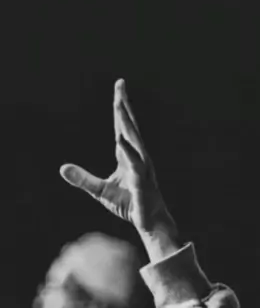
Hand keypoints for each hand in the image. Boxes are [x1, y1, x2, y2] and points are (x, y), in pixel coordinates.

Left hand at [60, 80, 176, 238]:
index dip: (120, 107)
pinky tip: (121, 141)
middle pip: (130, 127)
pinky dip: (129, 152)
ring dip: (127, 123)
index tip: (119, 86)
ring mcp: (142, 169)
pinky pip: (136, 165)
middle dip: (124, 106)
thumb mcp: (100, 191)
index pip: (123, 126)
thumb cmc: (129, 204)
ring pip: (134, 141)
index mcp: (128, 155)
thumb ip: (83, 179)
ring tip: (119, 105)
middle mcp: (138, 157)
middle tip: (120, 84)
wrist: (149, 222)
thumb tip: (62, 168)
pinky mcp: (143, 183)